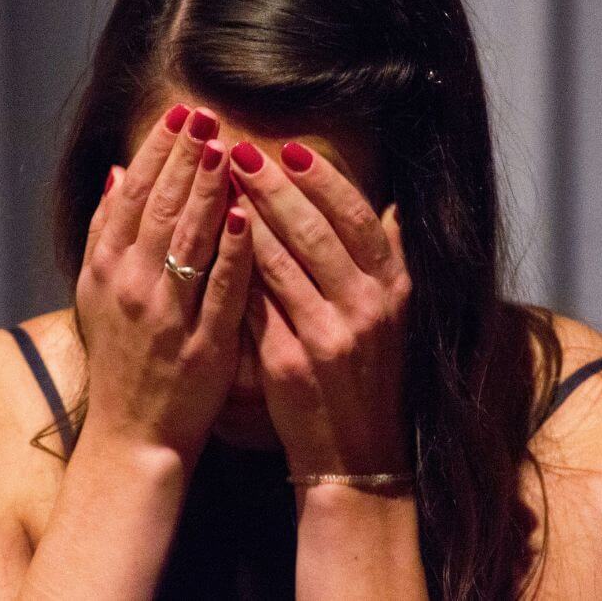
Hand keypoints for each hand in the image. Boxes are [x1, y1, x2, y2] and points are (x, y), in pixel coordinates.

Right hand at [74, 104, 252, 464]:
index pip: (133, 195)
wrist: (132, 434)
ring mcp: (166, 315)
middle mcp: (131, 286)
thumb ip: (105, 232)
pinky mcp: (200, 344)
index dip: (157, 151)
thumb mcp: (96, 293)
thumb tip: (113, 172)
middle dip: (185, 157)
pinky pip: (218, 289)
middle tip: (208, 115)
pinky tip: (244, 216)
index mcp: (106, 269)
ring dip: (206, 191)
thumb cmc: (120, 360)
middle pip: (159, 208)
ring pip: (187, 240)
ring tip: (227, 148)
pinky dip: (229, 252)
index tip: (181, 114)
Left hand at [228, 140, 413, 476]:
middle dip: (273, 186)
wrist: (356, 453)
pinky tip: (207, 243)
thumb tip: (392, 205)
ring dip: (244, 217)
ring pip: (279, 261)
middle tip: (238, 152)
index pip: (357, 217)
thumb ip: (388, 260)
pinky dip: (232, 269)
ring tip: (214, 184)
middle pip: (314, 230)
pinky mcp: (291, 362)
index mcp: (392, 288)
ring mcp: (328, 336)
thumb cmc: (368, 375)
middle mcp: (366, 308)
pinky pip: (254, 303)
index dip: (323, 180)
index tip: (290, 149)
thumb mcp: (394, 316)